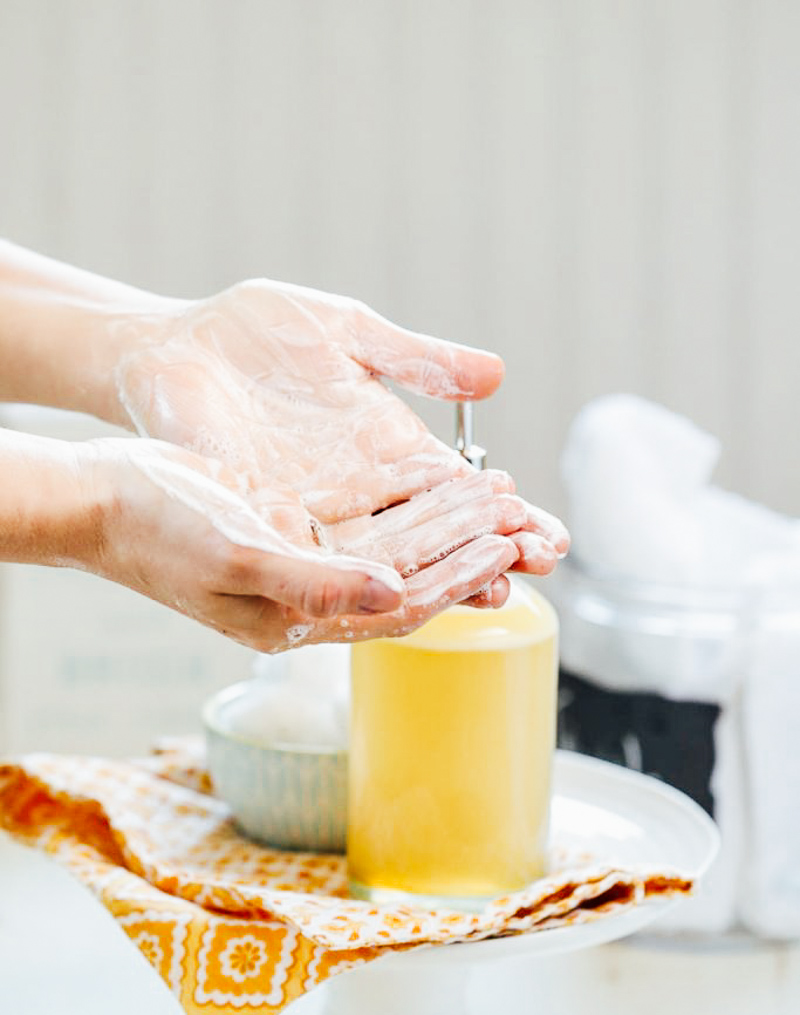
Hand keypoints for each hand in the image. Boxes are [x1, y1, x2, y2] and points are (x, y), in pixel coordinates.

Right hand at [85, 439, 525, 651]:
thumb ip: (313, 582)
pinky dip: (405, 498)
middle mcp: (308, 597)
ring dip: (445, 520)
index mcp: (297, 620)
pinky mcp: (293, 525)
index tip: (505, 544)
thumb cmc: (153, 530)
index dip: (457, 577)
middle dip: (465, 544)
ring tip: (497, 489)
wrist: (99, 496)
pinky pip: (366, 517)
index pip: (399, 605)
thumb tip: (391, 594)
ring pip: (393, 544)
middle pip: (408, 575)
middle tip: (520, 512)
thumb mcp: (233, 555)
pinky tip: (440, 476)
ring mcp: (302, 561)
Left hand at [112, 280, 569, 558]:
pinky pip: (322, 554)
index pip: (459, 494)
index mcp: (387, 448)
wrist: (175, 344)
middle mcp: (361, 492)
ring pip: (389, 555)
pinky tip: (399, 588)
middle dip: (490, 549)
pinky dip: (362, 573)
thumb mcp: (347, 334)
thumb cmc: (256, 333)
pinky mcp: (267, 519)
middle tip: (542, 564)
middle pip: (436, 534)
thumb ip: (414, 359)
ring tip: (491, 585)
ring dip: (440, 570)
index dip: (507, 515)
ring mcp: (316, 512)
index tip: (550, 534)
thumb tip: (496, 375)